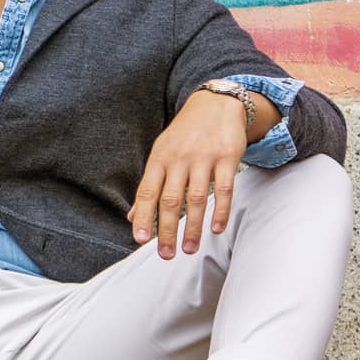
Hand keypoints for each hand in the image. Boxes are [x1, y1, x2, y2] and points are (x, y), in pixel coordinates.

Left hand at [128, 91, 248, 258]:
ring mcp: (204, 158)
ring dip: (193, 227)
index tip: (140, 239)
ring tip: (188, 249)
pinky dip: (221, 210)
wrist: (215, 104)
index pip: (147, 191)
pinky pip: (224, 188)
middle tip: (166, 255)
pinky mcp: (227, 157)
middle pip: (170, 200)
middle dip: (166, 230)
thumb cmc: (184, 135)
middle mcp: (179, 159)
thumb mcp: (161, 154)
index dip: (142, 216)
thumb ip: (149, 186)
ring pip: (197, 198)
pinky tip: (217, 229)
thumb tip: (131, 217)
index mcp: (159, 159)